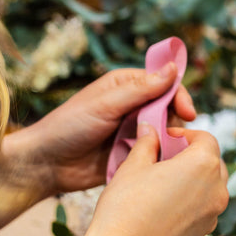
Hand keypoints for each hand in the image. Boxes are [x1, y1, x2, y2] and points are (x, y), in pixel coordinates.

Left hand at [7, 63, 194, 195]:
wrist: (46, 164)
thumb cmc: (68, 127)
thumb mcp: (105, 105)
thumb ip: (140, 90)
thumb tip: (173, 69)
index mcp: (126, 86)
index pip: (165, 85)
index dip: (179, 97)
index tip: (189, 114)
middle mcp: (133, 107)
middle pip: (169, 111)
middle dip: (175, 123)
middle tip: (174, 138)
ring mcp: (133, 132)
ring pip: (164, 134)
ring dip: (168, 142)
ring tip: (165, 153)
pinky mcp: (131, 156)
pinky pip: (154, 155)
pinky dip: (159, 159)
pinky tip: (160, 166)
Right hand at [84, 122, 228, 235]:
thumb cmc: (125, 207)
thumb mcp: (133, 166)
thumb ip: (146, 144)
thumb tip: (149, 130)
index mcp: (203, 164)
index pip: (205, 138)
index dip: (185, 134)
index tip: (166, 138)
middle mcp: (216, 188)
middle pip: (213, 161)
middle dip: (193, 155)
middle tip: (166, 157)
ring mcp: (214, 213)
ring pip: (212, 185)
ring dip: (195, 178)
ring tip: (166, 180)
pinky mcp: (205, 231)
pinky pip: (205, 206)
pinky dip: (193, 199)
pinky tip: (166, 204)